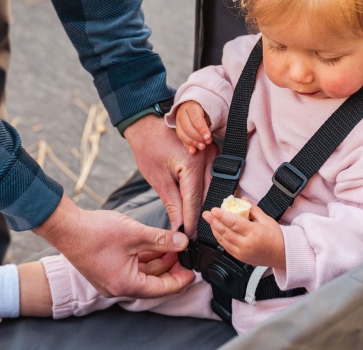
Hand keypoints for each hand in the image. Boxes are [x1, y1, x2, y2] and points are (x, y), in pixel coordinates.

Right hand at [33, 196, 194, 297]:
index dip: (181, 279)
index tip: (193, 269)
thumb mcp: (136, 233)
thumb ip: (162, 240)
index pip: (163, 289)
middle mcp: (118, 287)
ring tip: (173, 245)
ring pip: (143, 274)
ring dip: (159, 261)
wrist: (66, 227)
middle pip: (154, 283)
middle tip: (185, 253)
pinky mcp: (107, 270)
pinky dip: (145, 258)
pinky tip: (155, 244)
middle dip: (171, 267)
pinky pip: (132, 268)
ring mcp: (111, 280)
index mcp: (126, 285)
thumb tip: (183, 242)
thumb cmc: (94, 232)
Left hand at [125, 115, 211, 235]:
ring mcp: (213, 154)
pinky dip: (206, 193)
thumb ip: (172, 204)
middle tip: (192, 236)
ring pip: (212, 188)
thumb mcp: (158, 179)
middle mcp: (207, 157)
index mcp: (192, 163)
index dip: (191, 222)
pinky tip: (199, 206)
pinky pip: (213, 179)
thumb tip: (179, 227)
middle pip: (207, 196)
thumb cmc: (149, 146)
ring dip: (204, 206)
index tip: (188, 238)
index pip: (194, 201)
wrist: (149, 125)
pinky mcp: (212, 154)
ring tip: (196, 225)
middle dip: (199, 217)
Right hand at [174, 101, 212, 154]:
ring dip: (193, 143)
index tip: (208, 137)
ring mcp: (178, 122)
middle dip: (198, 137)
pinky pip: (181, 139)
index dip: (202, 129)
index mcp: (190, 107)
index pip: (196, 119)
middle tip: (207, 142)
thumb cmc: (203, 110)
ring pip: (183, 134)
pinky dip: (188, 146)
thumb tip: (208, 137)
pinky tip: (193, 151)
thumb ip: (208, 122)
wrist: (193, 107)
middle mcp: (181, 114)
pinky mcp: (178, 130)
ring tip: (202, 147)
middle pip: (188, 128)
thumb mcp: (207, 112)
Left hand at [202, 199, 285, 269]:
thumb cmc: (276, 237)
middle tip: (207, 214)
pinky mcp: (240, 257)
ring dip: (215, 229)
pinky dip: (220, 238)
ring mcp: (242, 252)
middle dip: (214, 221)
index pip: (234, 223)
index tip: (214, 210)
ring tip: (210, 220)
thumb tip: (242, 199)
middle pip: (226, 231)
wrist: (282, 255)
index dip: (222, 216)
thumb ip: (253, 209)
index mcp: (254, 233)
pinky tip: (217, 231)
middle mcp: (246, 244)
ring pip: (223, 240)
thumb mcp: (267, 220)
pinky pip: (225, 247)